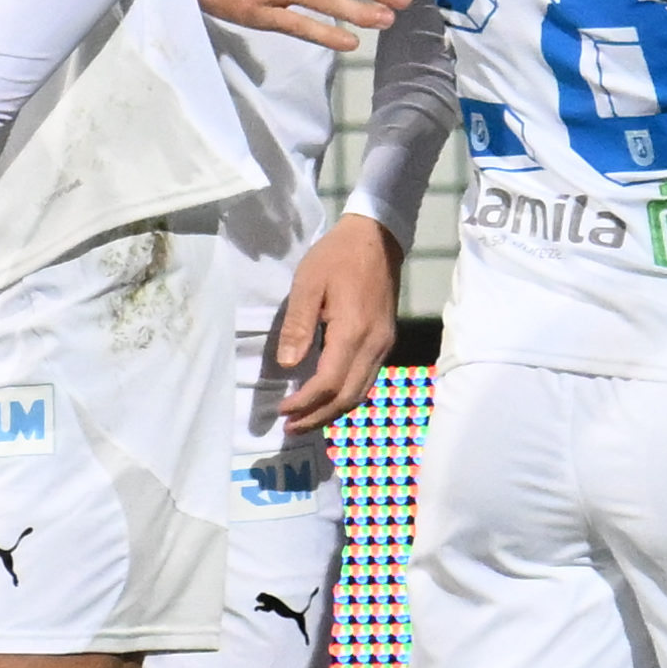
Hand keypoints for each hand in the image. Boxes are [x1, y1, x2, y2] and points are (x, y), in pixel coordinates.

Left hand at [272, 214, 406, 432]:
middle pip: (347, 397)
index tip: (281, 410)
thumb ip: (297, 325)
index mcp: (353, 331)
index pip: (328, 382)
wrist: (377, 238)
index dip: (304, 402)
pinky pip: (367, 380)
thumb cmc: (337, 257)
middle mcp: (374, 345)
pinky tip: (328, 399)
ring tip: (306, 421)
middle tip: (290, 429)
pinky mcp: (385, 342)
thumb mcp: (307, 283)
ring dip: (333, 412)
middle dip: (318, 417)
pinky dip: (346, 397)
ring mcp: (384, 345)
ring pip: (360, 393)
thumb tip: (288, 365)